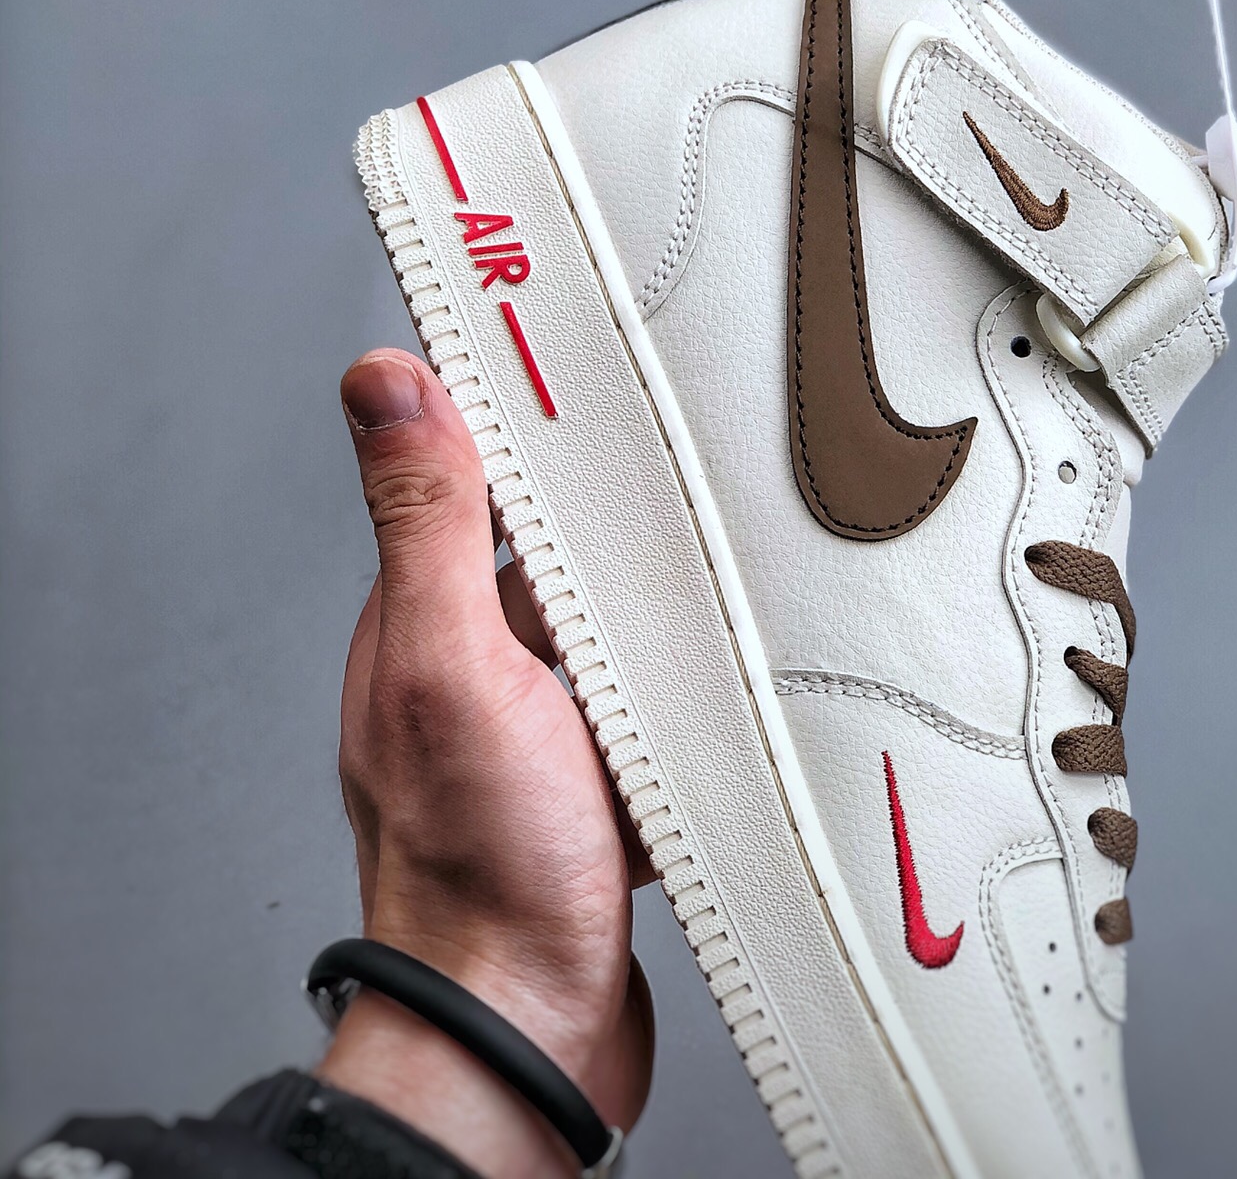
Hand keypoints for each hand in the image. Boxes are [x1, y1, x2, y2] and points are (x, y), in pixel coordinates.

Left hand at [317, 350, 653, 1176]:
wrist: (525, 1028)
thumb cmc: (480, 867)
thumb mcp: (451, 665)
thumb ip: (426, 525)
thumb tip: (383, 382)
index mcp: (426, 618)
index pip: (465, 475)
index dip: (512, 406)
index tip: (561, 333)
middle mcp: (474, 663)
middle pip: (550, 541)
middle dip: (611, 498)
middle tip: (682, 429)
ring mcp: (535, 723)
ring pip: (610, 619)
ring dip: (657, 594)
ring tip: (728, 533)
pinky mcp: (592, 777)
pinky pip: (645, 696)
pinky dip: (681, 676)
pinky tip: (726, 658)